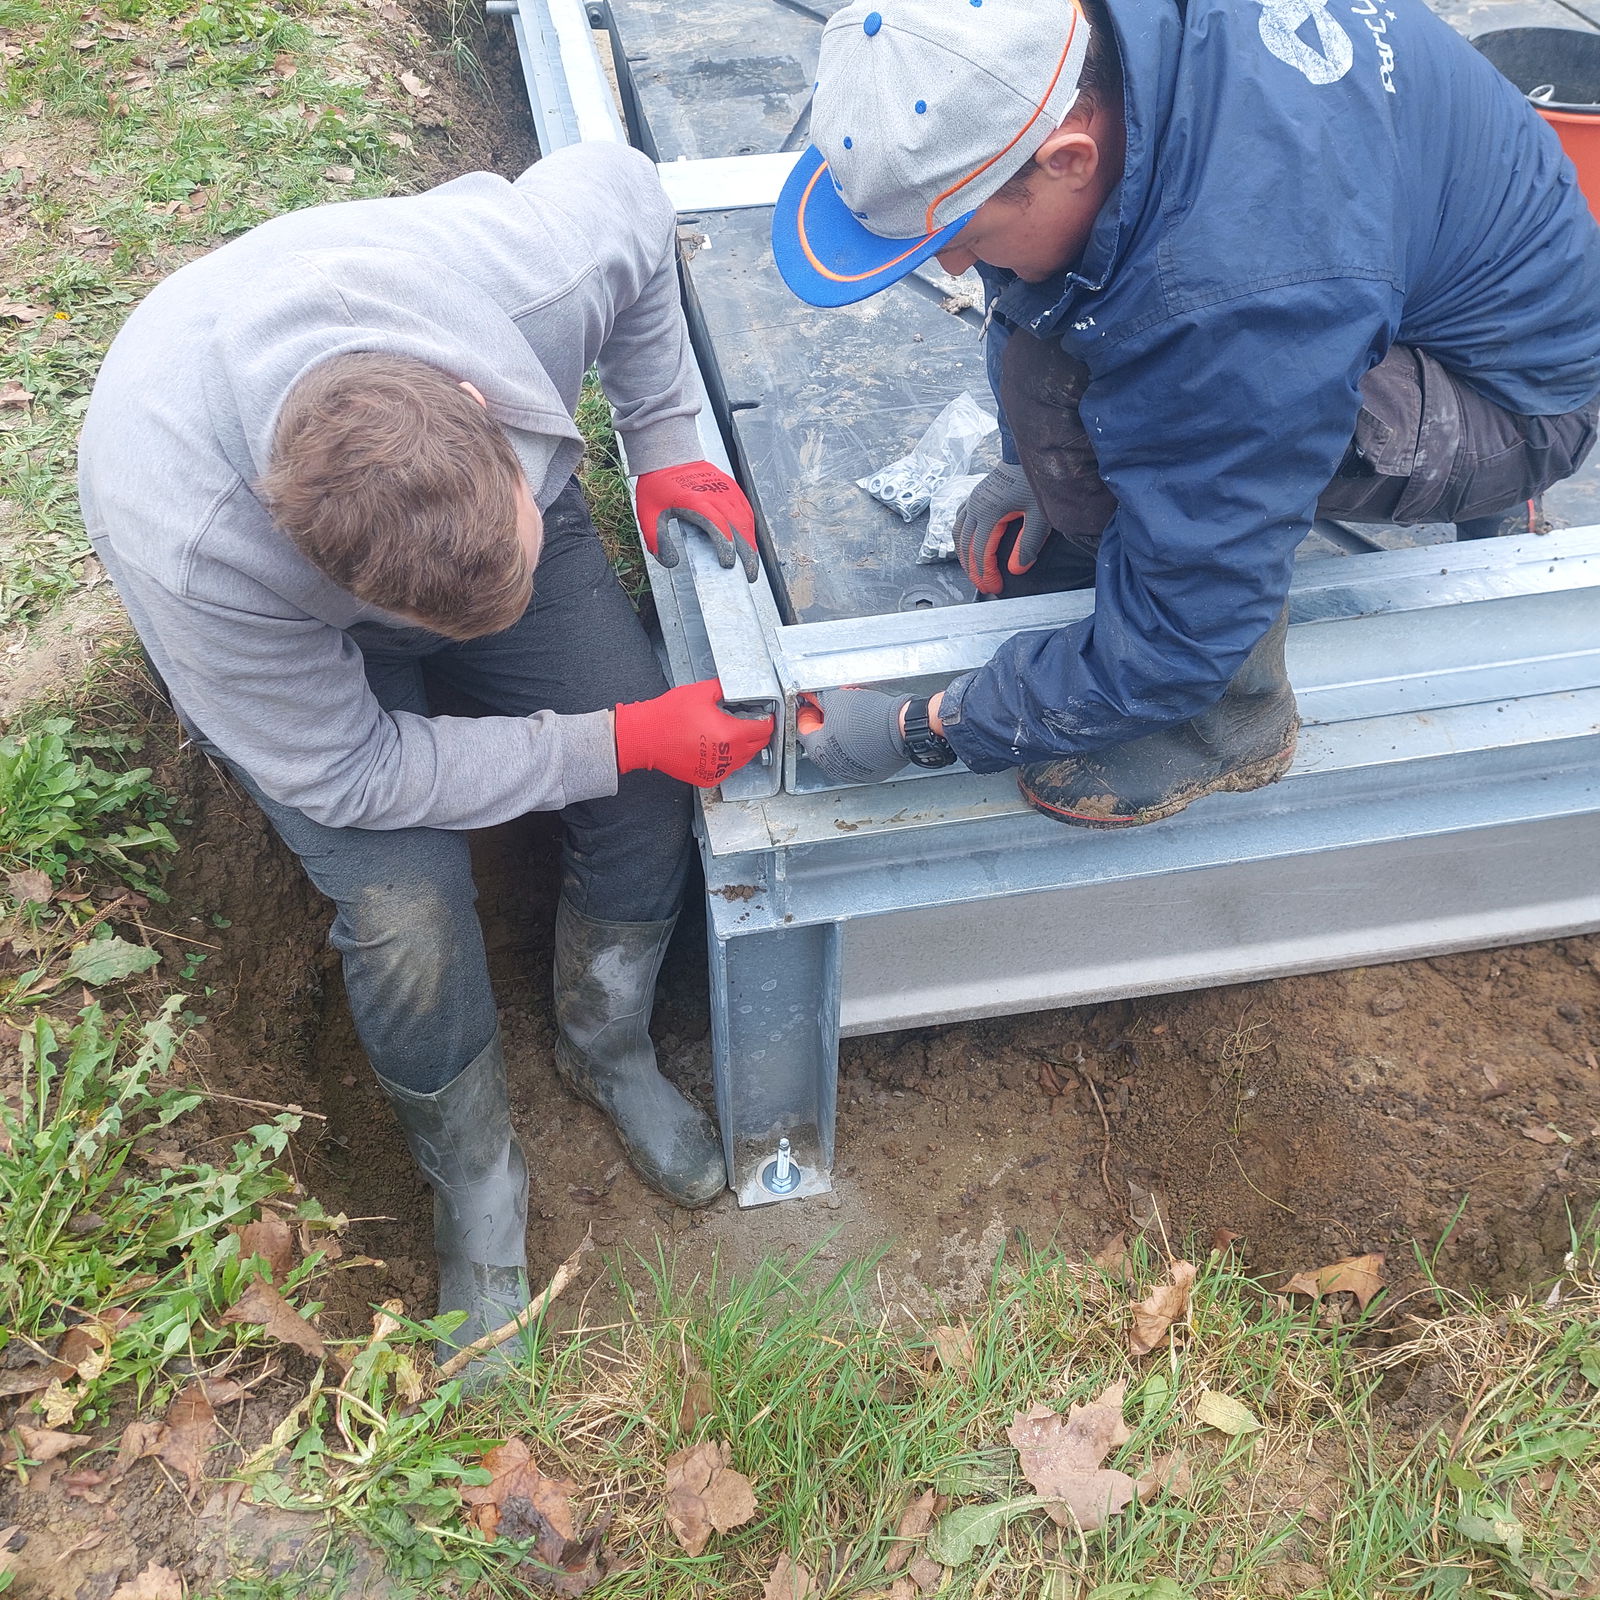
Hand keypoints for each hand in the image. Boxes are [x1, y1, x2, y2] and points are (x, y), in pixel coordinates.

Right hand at [614, 678, 773, 786]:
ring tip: (735, 733)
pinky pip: (728, 770)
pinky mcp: (707, 778)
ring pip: (744, 760)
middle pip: (757, 746)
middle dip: (758, 733)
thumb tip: (736, 687)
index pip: (763, 730)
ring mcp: (717, 770)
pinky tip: (721, 747)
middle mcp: (727, 756)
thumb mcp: (700, 692)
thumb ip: (723, 688)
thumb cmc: (668, 716)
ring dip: (745, 747)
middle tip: (752, 722)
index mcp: (730, 733)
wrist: (645, 737)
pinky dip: (729, 760)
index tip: (766, 715)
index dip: (767, 720)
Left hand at [634, 461, 760, 580]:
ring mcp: (726, 490)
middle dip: (747, 553)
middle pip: (738, 527)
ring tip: (753, 562)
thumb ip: (657, 540)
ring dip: (751, 542)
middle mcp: (716, 495)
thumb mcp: (649, 513)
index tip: (728, 564)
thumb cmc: (659, 484)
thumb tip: (670, 562)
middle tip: (750, 574)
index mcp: (696, 502)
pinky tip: (750, 541)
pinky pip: (745, 509)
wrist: (668, 455)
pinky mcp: (731, 487)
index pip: (718, 527)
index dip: (726, 547)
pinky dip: (750, 528)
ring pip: (745, 519)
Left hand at [796, 688, 911, 784]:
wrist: (902, 729)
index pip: (802, 728)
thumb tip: (810, 696)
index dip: (808, 712)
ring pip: (839, 750)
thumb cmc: (870, 717)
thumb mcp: (837, 698)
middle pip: (821, 740)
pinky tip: (865, 730)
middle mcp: (831, 766)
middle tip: (835, 707)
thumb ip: (818, 698)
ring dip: (841, 734)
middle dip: (826, 722)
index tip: (813, 703)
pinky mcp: (870, 774)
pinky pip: (857, 758)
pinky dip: (857, 745)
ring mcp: (851, 773)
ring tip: (853, 717)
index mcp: (817, 749)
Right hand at [953, 463, 1048, 594]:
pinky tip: (967, 545)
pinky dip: (961, 538)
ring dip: (963, 555)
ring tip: (974, 571)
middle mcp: (975, 507)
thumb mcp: (1040, 516)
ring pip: (958, 534)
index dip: (986, 573)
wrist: (1028, 454)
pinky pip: (959, 520)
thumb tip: (1016, 569)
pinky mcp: (975, 495)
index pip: (981, 552)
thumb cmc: (1035, 482)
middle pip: (966, 546)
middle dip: (973, 570)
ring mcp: (972, 500)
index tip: (995, 588)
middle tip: (984, 586)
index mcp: (989, 513)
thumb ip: (1028, 544)